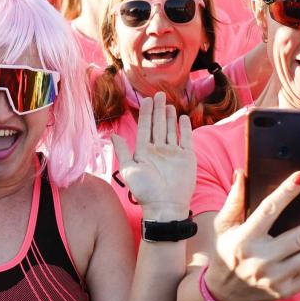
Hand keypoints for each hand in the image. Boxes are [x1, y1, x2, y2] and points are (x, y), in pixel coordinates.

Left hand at [110, 94, 195, 220]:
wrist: (165, 206)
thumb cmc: (145, 191)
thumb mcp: (129, 170)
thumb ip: (122, 152)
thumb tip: (113, 135)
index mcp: (144, 151)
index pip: (145, 127)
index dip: (145, 114)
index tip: (146, 100)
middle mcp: (158, 150)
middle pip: (158, 125)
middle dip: (157, 110)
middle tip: (158, 94)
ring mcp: (173, 153)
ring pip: (170, 130)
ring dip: (169, 117)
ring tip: (168, 104)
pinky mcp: (186, 157)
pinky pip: (186, 139)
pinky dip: (184, 128)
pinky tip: (182, 117)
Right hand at [204, 170, 299, 300]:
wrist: (223, 291)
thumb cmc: (226, 251)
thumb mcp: (223, 225)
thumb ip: (234, 199)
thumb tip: (242, 174)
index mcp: (244, 240)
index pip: (269, 210)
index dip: (287, 191)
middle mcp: (260, 260)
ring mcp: (274, 279)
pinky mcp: (284, 291)